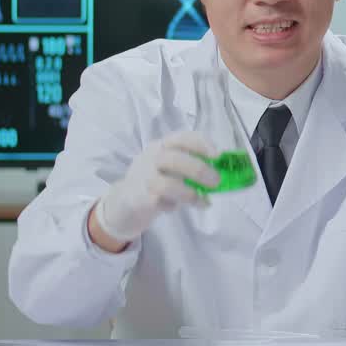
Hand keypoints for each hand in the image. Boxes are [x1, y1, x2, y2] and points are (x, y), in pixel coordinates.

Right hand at [91, 131, 219, 246]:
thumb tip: (222, 172)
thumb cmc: (155, 181)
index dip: (201, 144)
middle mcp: (150, 158)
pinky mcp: (140, 199)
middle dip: (199, 170)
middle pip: (174, 158)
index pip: (181, 137)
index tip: (218, 155)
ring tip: (203, 200)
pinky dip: (175, 205)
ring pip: (166, 183)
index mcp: (161, 146)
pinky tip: (178, 207)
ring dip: (189, 193)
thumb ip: (191, 165)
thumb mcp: (170, 167)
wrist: (123, 202)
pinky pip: (161, 202)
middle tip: (216, 181)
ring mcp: (143, 178)